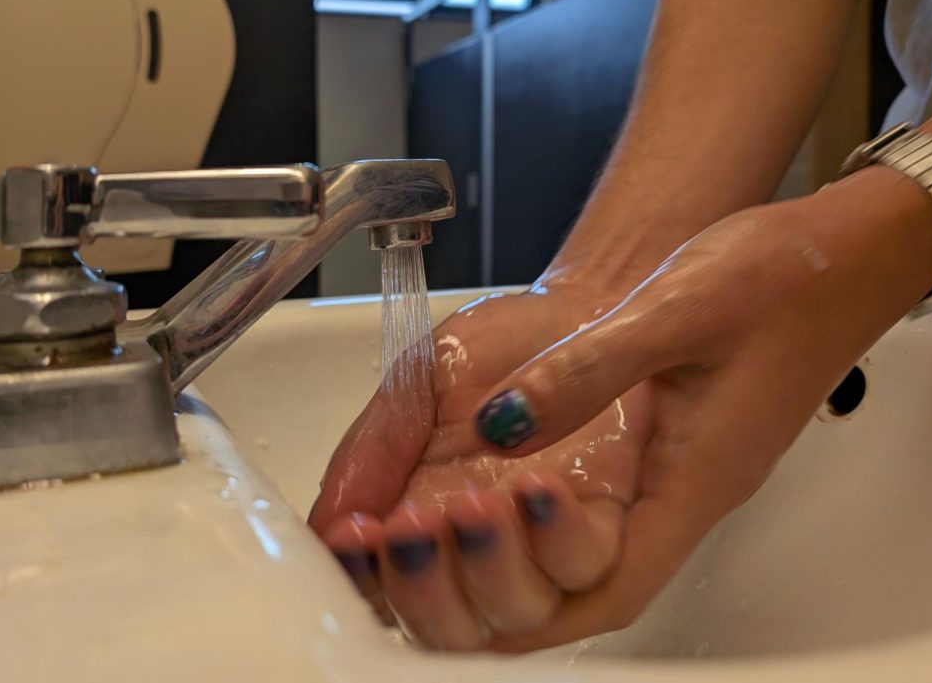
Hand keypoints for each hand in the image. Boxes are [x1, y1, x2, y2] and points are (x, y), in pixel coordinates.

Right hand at [308, 278, 655, 648]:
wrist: (582, 305)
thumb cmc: (503, 348)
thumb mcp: (418, 383)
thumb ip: (372, 451)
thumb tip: (326, 526)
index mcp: (418, 518)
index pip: (380, 584)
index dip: (363, 574)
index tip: (354, 532)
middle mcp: (477, 550)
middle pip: (444, 626)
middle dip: (422, 587)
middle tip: (411, 526)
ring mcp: (541, 548)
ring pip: (514, 613)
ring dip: (487, 569)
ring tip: (474, 504)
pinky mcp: (605, 527)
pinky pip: (586, 565)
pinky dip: (557, 537)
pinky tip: (537, 490)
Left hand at [311, 167, 931, 651]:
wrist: (830, 256)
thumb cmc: (778, 281)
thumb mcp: (676, 309)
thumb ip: (588, 368)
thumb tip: (503, 423)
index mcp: (694, 477)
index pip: (612, 584)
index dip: (532, 610)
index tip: (459, 610)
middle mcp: (679, 491)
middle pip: (584, 585)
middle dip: (494, 586)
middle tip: (411, 551)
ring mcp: (669, 472)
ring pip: (579, 550)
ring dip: (500, 553)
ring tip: (416, 531)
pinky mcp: (657, 446)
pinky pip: (583, 504)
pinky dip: (523, 514)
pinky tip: (476, 489)